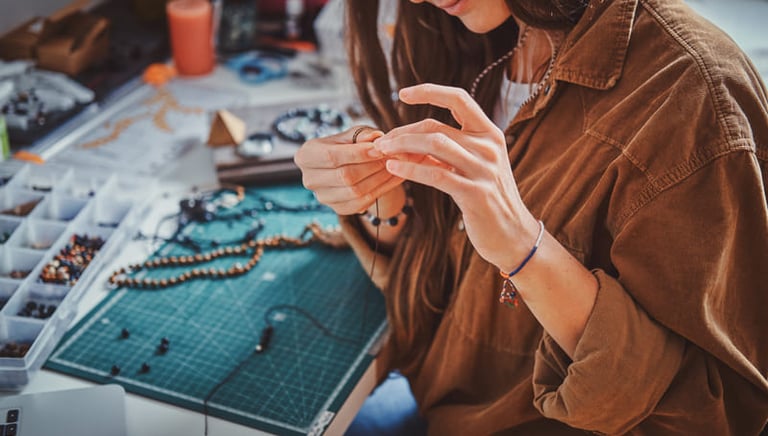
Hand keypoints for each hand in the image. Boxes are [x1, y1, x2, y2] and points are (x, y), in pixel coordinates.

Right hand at [294, 126, 403, 215]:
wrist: (346, 165)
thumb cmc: (347, 145)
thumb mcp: (351, 135)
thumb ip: (362, 135)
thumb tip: (376, 138)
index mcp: (305, 156)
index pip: (332, 157)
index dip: (358, 154)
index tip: (380, 149)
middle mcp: (309, 179)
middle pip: (344, 176)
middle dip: (372, 166)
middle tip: (392, 157)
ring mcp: (322, 197)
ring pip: (355, 191)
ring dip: (379, 179)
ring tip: (395, 166)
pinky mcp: (337, 208)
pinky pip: (362, 203)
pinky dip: (381, 190)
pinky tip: (394, 178)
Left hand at [374, 84, 538, 271]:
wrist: (513, 235)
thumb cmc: (488, 199)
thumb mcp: (474, 166)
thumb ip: (451, 149)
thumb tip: (411, 138)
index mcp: (490, 134)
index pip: (459, 99)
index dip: (429, 91)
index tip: (402, 93)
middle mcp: (489, 147)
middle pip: (436, 127)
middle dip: (402, 132)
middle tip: (381, 142)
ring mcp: (484, 170)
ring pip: (434, 145)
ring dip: (402, 146)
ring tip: (383, 153)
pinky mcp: (475, 193)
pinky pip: (435, 175)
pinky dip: (410, 169)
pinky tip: (393, 168)